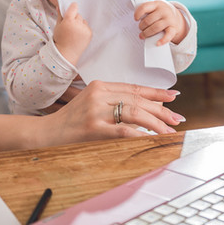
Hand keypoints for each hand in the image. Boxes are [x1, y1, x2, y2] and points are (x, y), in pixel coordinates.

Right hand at [42, 80, 184, 141]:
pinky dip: (139, 134)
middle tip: (176, 118)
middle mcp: (99, 94)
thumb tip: (143, 109)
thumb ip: (112, 102)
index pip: (134, 88)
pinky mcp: (93, 128)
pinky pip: (123, 130)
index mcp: (100, 85)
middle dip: (161, 110)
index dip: (156, 92)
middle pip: (137, 100)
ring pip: (134, 113)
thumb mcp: (91, 103)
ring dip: (155, 123)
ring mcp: (95, 111)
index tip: (173, 96)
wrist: (47, 132)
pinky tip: (151, 138)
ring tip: (168, 131)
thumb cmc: (71, 120)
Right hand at [53, 3, 91, 61]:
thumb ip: (60, 15)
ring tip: (74, 32)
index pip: (74, 7)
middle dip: (74, 19)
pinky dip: (83, 30)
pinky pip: (87, 27)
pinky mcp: (89, 34)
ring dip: (80, 24)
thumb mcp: (57, 26)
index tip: (71, 10)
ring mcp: (85, 29)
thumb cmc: (60, 40)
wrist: (66, 53)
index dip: (72, 8)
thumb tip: (60, 6)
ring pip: (83, 21)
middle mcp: (78, 24)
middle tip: (69, 27)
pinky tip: (78, 36)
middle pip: (78, 15)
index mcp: (68, 21)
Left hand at [134, 0, 188, 45]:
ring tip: (143, 35)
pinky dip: (162, 40)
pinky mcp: (173, 28)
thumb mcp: (154, 8)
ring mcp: (169, 19)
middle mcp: (163, 10)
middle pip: (148, 20)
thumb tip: (138, 22)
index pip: (144, 7)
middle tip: (140, 29)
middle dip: (141, 26)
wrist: (174, 15)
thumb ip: (147, 12)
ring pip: (155, 28)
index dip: (138, 14)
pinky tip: (157, 43)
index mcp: (156, 4)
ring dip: (147, 33)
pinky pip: (168, 35)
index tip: (136, 19)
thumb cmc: (160, 13)